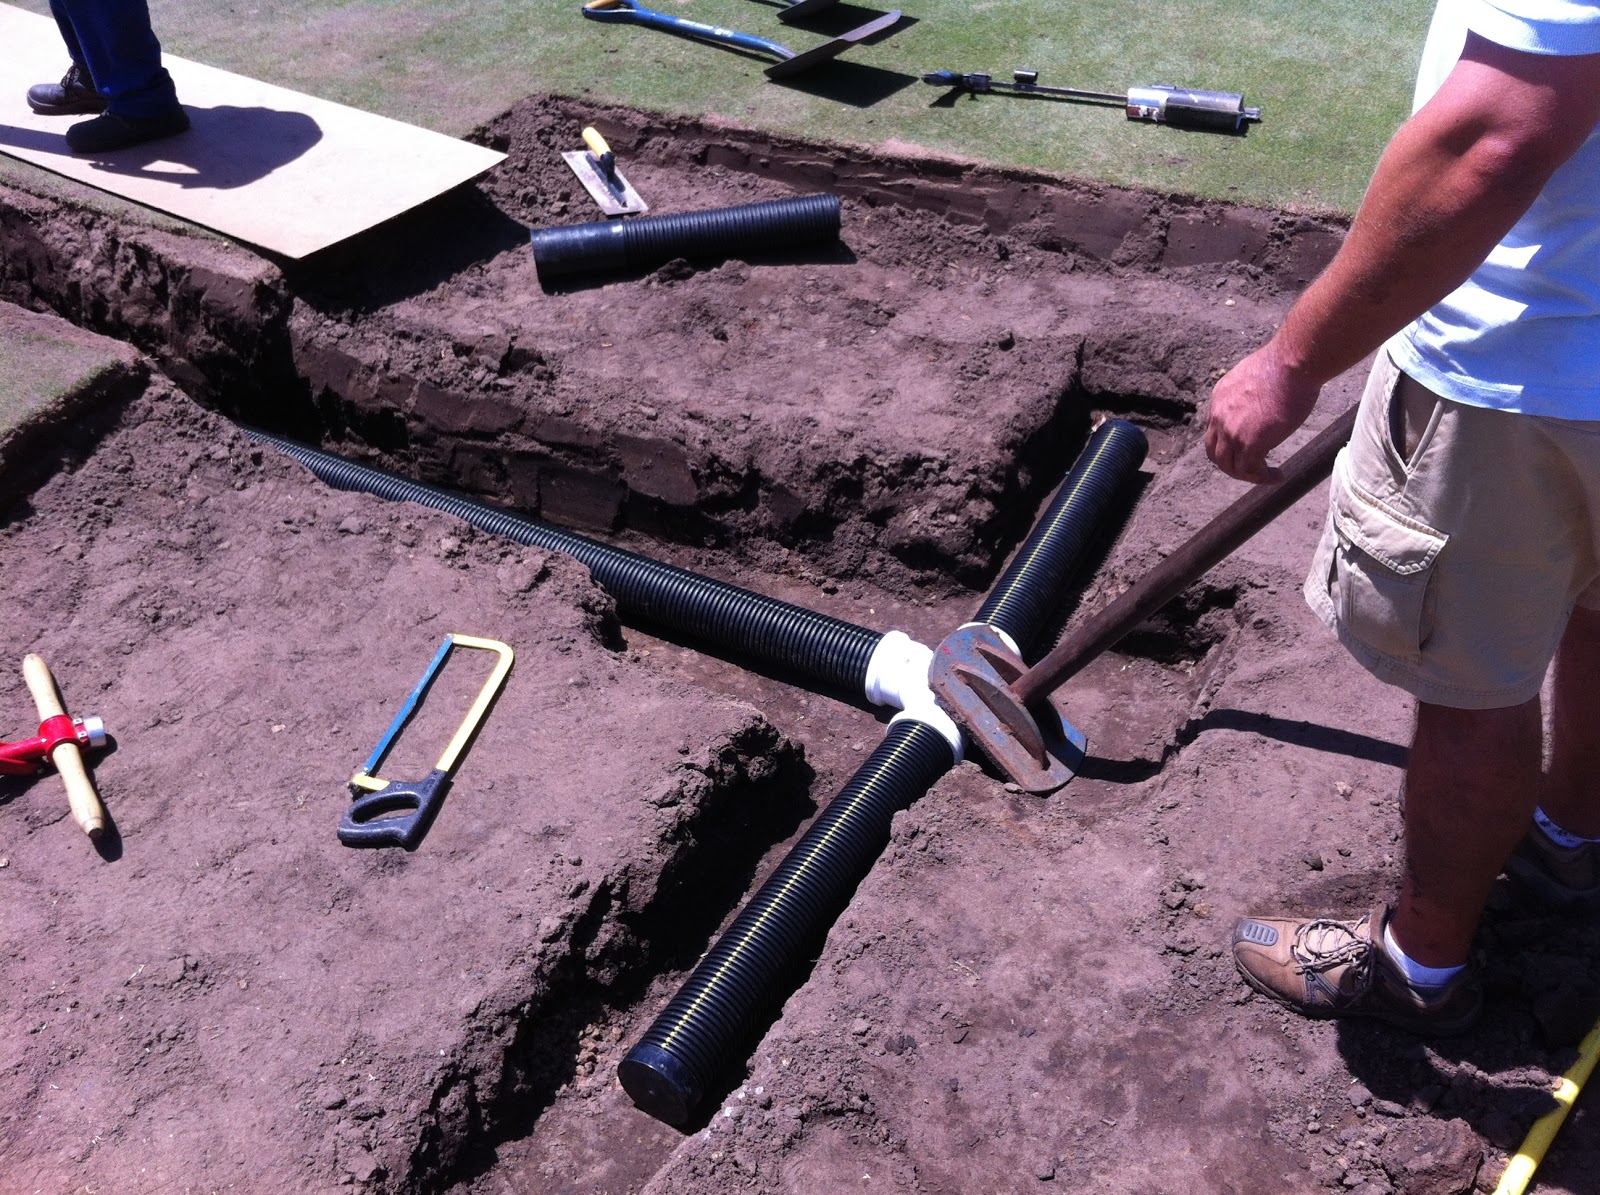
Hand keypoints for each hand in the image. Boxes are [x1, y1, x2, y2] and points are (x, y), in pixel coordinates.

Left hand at [1205, 340, 1322, 483]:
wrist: (1292, 364)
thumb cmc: (1285, 366)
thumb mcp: (1254, 377)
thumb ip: (1251, 394)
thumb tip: (1263, 401)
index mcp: (1219, 399)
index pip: (1215, 431)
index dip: (1229, 444)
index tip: (1246, 449)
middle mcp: (1219, 417)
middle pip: (1216, 453)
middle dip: (1232, 465)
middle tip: (1253, 468)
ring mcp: (1232, 431)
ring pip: (1230, 466)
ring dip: (1248, 475)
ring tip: (1268, 476)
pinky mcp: (1250, 443)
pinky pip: (1250, 470)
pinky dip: (1262, 478)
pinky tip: (1277, 476)